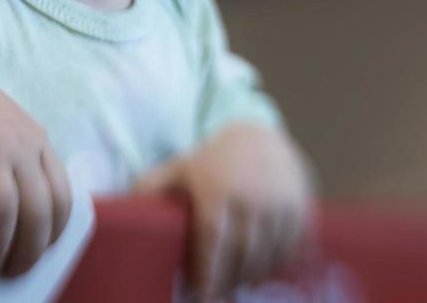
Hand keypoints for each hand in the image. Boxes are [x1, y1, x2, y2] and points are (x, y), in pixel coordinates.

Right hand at [0, 62, 72, 276]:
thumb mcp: (9, 129)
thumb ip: (26, 160)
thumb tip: (34, 217)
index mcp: (35, 143)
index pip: (61, 198)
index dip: (52, 236)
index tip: (35, 256)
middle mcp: (15, 144)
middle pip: (35, 210)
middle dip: (25, 252)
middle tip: (6, 272)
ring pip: (2, 208)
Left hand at [134, 123, 314, 300]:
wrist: (259, 139)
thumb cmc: (212, 163)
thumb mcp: (179, 169)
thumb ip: (153, 187)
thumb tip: (123, 207)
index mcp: (216, 191)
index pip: (212, 242)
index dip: (208, 274)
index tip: (201, 297)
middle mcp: (251, 198)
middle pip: (244, 256)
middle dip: (232, 282)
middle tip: (221, 297)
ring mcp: (281, 204)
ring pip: (270, 257)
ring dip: (256, 277)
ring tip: (241, 285)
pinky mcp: (303, 209)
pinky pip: (294, 250)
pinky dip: (280, 266)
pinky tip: (266, 272)